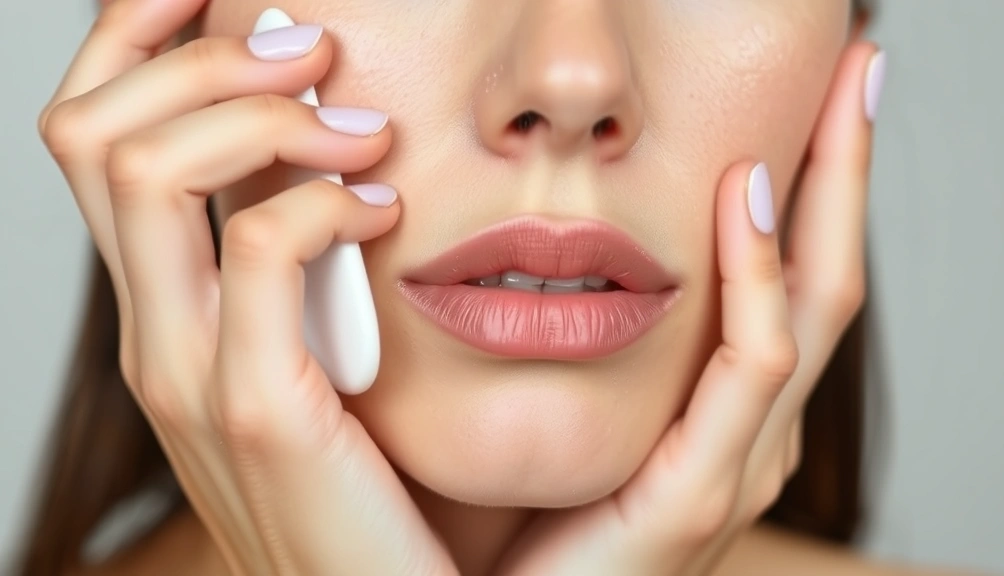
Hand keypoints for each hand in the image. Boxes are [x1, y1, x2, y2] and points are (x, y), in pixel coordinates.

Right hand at [39, 0, 456, 573]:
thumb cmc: (383, 486)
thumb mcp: (328, 356)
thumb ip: (316, 271)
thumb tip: (360, 167)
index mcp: (170, 314)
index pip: (102, 140)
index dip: (145, 41)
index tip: (240, 4)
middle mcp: (155, 334)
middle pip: (93, 128)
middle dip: (199, 51)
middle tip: (314, 47)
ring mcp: (190, 373)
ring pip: (143, 166)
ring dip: (260, 110)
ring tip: (363, 130)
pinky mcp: (257, 410)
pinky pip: (258, 249)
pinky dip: (325, 201)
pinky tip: (390, 213)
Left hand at [492, 42, 878, 575]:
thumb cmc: (526, 522)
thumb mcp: (577, 408)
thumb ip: (596, 340)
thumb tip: (561, 241)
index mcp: (728, 410)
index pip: (790, 276)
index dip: (814, 185)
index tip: (815, 98)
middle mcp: (754, 432)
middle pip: (825, 275)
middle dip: (846, 168)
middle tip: (858, 71)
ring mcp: (741, 463)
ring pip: (814, 306)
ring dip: (828, 195)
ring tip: (838, 97)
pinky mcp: (702, 493)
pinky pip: (751, 365)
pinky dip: (759, 276)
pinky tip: (747, 195)